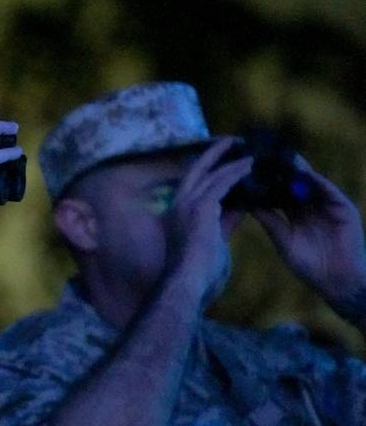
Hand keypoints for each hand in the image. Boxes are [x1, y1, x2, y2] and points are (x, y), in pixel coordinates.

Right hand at [164, 137, 253, 302]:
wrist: (188, 283)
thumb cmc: (198, 272)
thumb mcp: (213, 241)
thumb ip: (225, 221)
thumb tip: (241, 206)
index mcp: (175, 215)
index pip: (193, 185)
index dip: (208, 171)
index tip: (222, 162)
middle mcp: (177, 204)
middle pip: (196, 170)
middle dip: (214, 154)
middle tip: (231, 142)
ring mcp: (186, 204)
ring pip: (211, 173)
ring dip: (231, 160)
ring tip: (247, 150)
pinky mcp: (202, 207)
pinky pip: (222, 182)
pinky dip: (237, 171)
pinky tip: (250, 165)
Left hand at [252, 156, 365, 318]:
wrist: (336, 280)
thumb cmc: (308, 265)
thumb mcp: (283, 239)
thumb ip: (269, 220)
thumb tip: (247, 203)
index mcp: (294, 213)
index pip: (276, 191)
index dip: (263, 180)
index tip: (246, 167)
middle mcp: (310, 205)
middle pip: (292, 181)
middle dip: (277, 168)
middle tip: (260, 152)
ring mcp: (327, 204)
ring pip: (309, 182)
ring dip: (296, 169)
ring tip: (279, 156)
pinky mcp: (343, 207)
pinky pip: (328, 190)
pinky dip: (316, 181)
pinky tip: (303, 173)